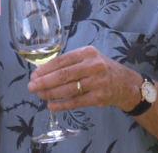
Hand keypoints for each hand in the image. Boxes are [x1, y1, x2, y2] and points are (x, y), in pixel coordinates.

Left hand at [27, 45, 141, 111]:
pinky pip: (76, 102)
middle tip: (31, 86)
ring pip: (68, 89)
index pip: (61, 60)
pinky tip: (51, 105)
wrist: (125, 83)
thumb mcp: (88, 58)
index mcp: (87, 53)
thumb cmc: (101, 69)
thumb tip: (44, 71)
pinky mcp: (99, 97)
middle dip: (44, 81)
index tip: (34, 75)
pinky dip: (61, 104)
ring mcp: (97, 82)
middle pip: (63, 75)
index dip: (45, 69)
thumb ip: (70, 62)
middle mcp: (93, 66)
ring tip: (40, 95)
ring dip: (50, 93)